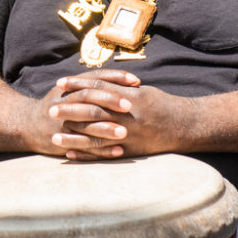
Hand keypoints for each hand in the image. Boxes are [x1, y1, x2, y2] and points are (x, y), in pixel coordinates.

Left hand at [47, 69, 186, 159]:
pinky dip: (87, 154)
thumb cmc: (163, 105)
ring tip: (53, 136)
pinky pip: (105, 154)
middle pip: (92, 111)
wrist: (187, 126)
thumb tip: (96, 84)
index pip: (97, 88)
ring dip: (73, 136)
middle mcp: (127, 116)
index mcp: (129, 97)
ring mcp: (129, 135)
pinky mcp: (131, 152)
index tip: (59, 83)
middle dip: (70, 110)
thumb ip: (119, 88)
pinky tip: (71, 154)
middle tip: (50, 109)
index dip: (77, 84)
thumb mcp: (141, 91)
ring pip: (95, 135)